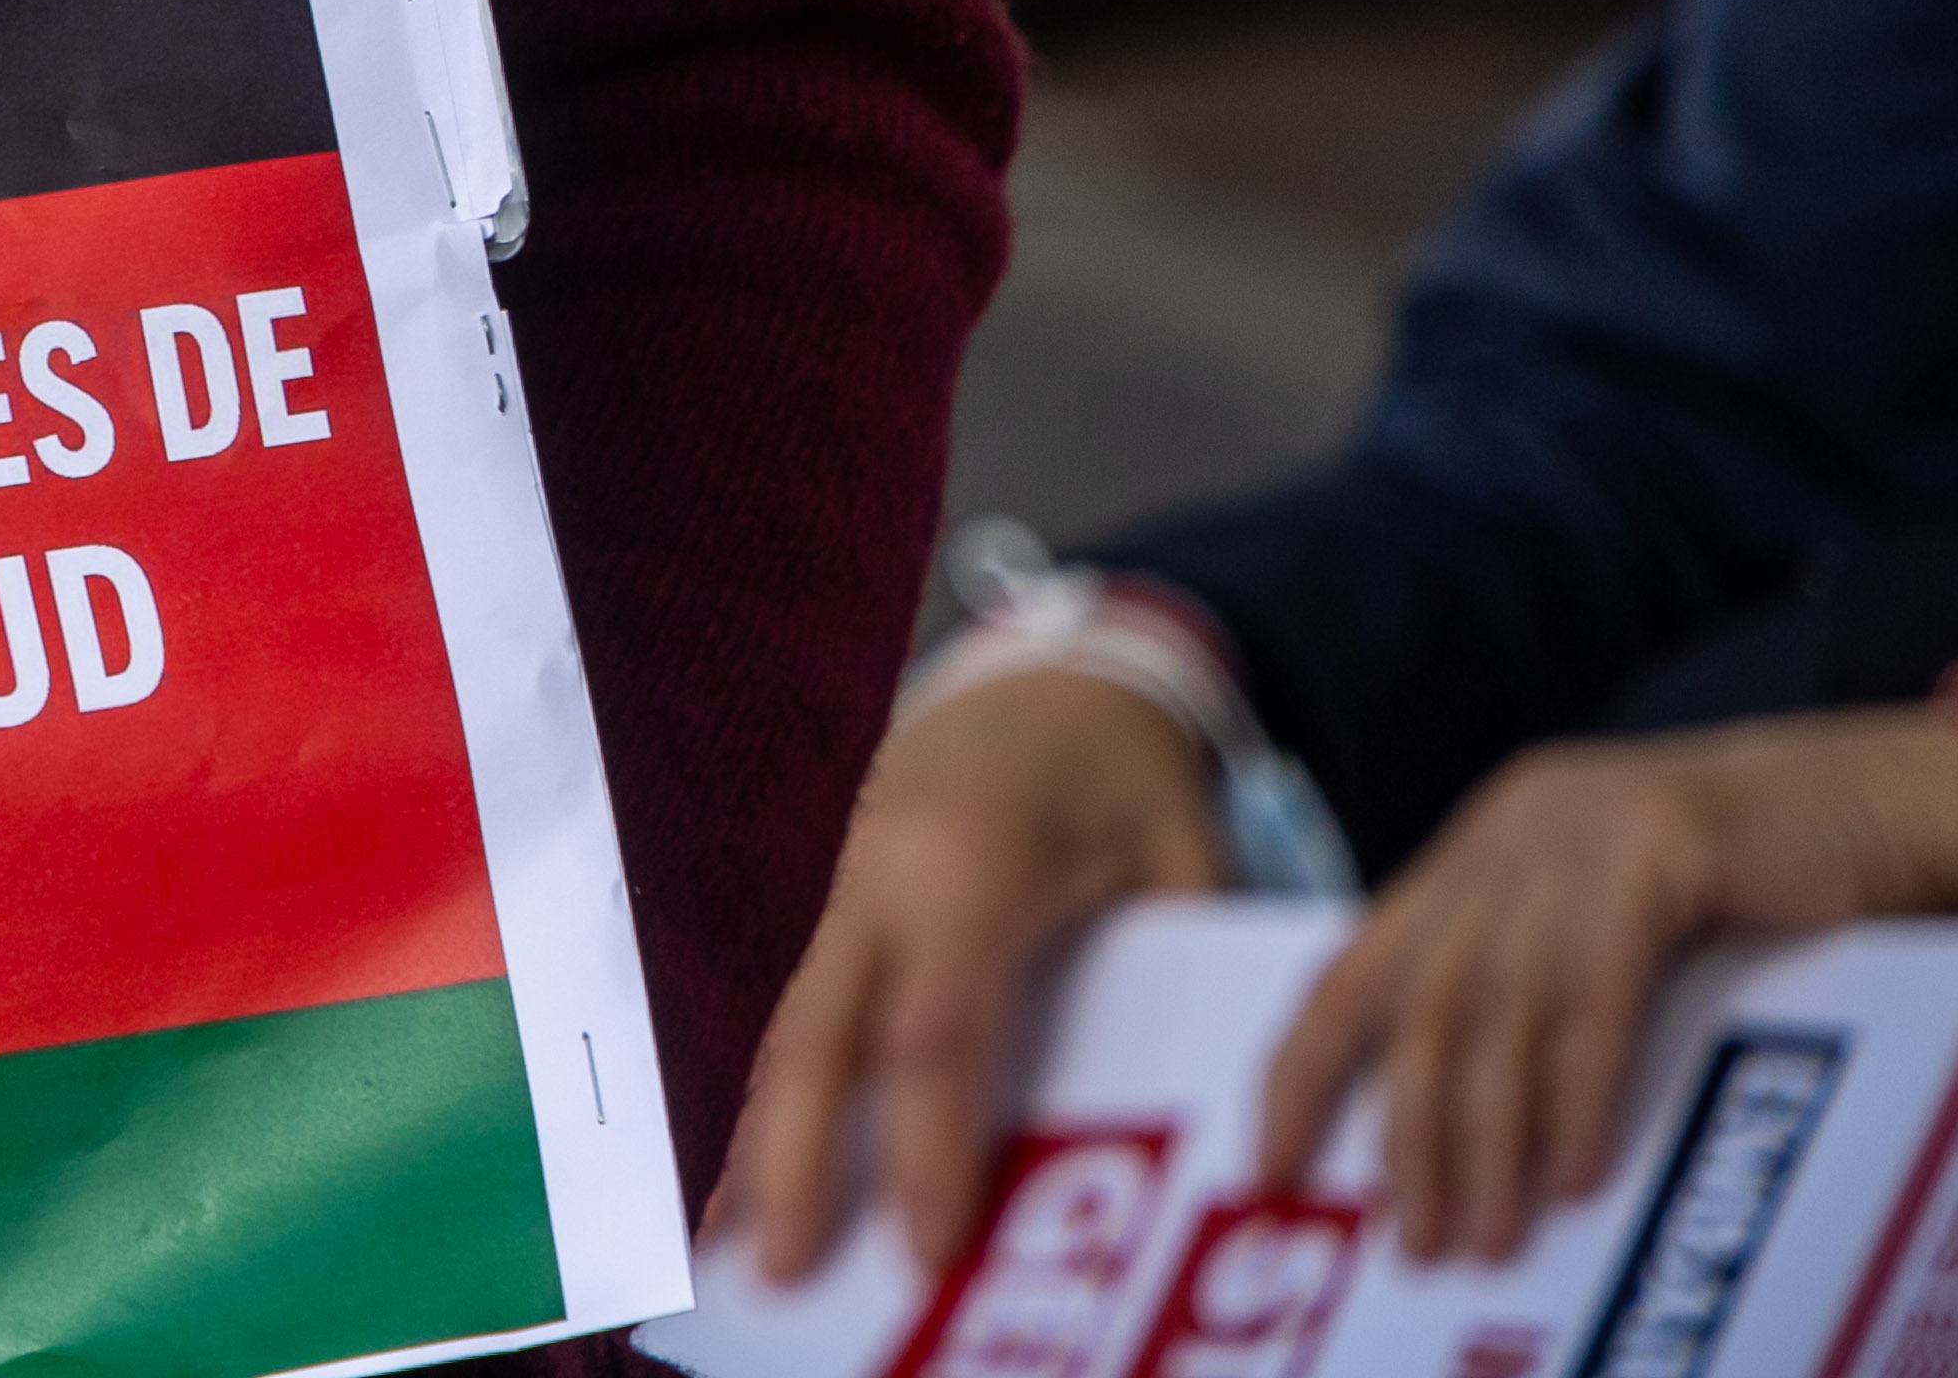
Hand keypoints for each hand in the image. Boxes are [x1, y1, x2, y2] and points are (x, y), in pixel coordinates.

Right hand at [726, 663, 1226, 1281]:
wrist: (1054, 679)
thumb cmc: (1126, 768)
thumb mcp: (1187, 845)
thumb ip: (1189, 961)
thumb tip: (1227, 1102)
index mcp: (971, 865)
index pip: (934, 1032)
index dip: (926, 1145)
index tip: (925, 1251)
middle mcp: (882, 882)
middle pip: (821, 1039)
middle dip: (793, 1161)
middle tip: (780, 1277)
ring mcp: (848, 894)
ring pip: (792, 1033)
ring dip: (762, 1141)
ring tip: (731, 1252)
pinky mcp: (844, 914)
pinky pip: (803, 1017)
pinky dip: (776, 1103)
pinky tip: (753, 1181)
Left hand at [1256, 708, 1957, 1262]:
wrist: (1864, 802)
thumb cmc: (1740, 894)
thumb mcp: (1600, 927)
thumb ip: (1520, 994)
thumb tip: (1449, 1137)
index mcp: (1471, 859)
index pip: (1349, 974)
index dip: (1300, 1074)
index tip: (1270, 1169)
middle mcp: (1502, 841)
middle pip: (1422, 1009)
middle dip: (1410, 1137)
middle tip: (1416, 1242)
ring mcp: (1575, 834)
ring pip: (1505, 1012)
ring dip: (1492, 1140)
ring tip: (1488, 1235)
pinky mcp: (1659, 847)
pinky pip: (1602, 994)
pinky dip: (1581, 1092)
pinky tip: (1580, 1173)